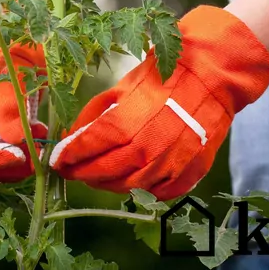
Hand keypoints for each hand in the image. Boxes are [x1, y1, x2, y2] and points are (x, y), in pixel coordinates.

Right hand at [0, 26, 47, 181]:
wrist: (12, 55)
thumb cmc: (5, 65)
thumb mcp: (7, 85)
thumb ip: (9, 113)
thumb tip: (16, 142)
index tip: (19, 155)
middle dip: (8, 166)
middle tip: (35, 154)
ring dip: (17, 165)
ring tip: (38, 142)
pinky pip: (4, 164)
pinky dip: (21, 159)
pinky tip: (36, 141)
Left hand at [48, 5, 268, 199]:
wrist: (211, 77)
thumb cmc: (163, 77)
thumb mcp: (122, 87)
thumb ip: (95, 114)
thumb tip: (73, 135)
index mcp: (126, 123)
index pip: (88, 148)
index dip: (69, 157)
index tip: (57, 161)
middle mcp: (146, 149)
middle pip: (105, 172)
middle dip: (83, 173)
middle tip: (72, 171)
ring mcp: (169, 164)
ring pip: (129, 186)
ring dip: (108, 183)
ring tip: (98, 176)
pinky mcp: (188, 173)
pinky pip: (158, 192)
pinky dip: (141, 189)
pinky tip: (131, 179)